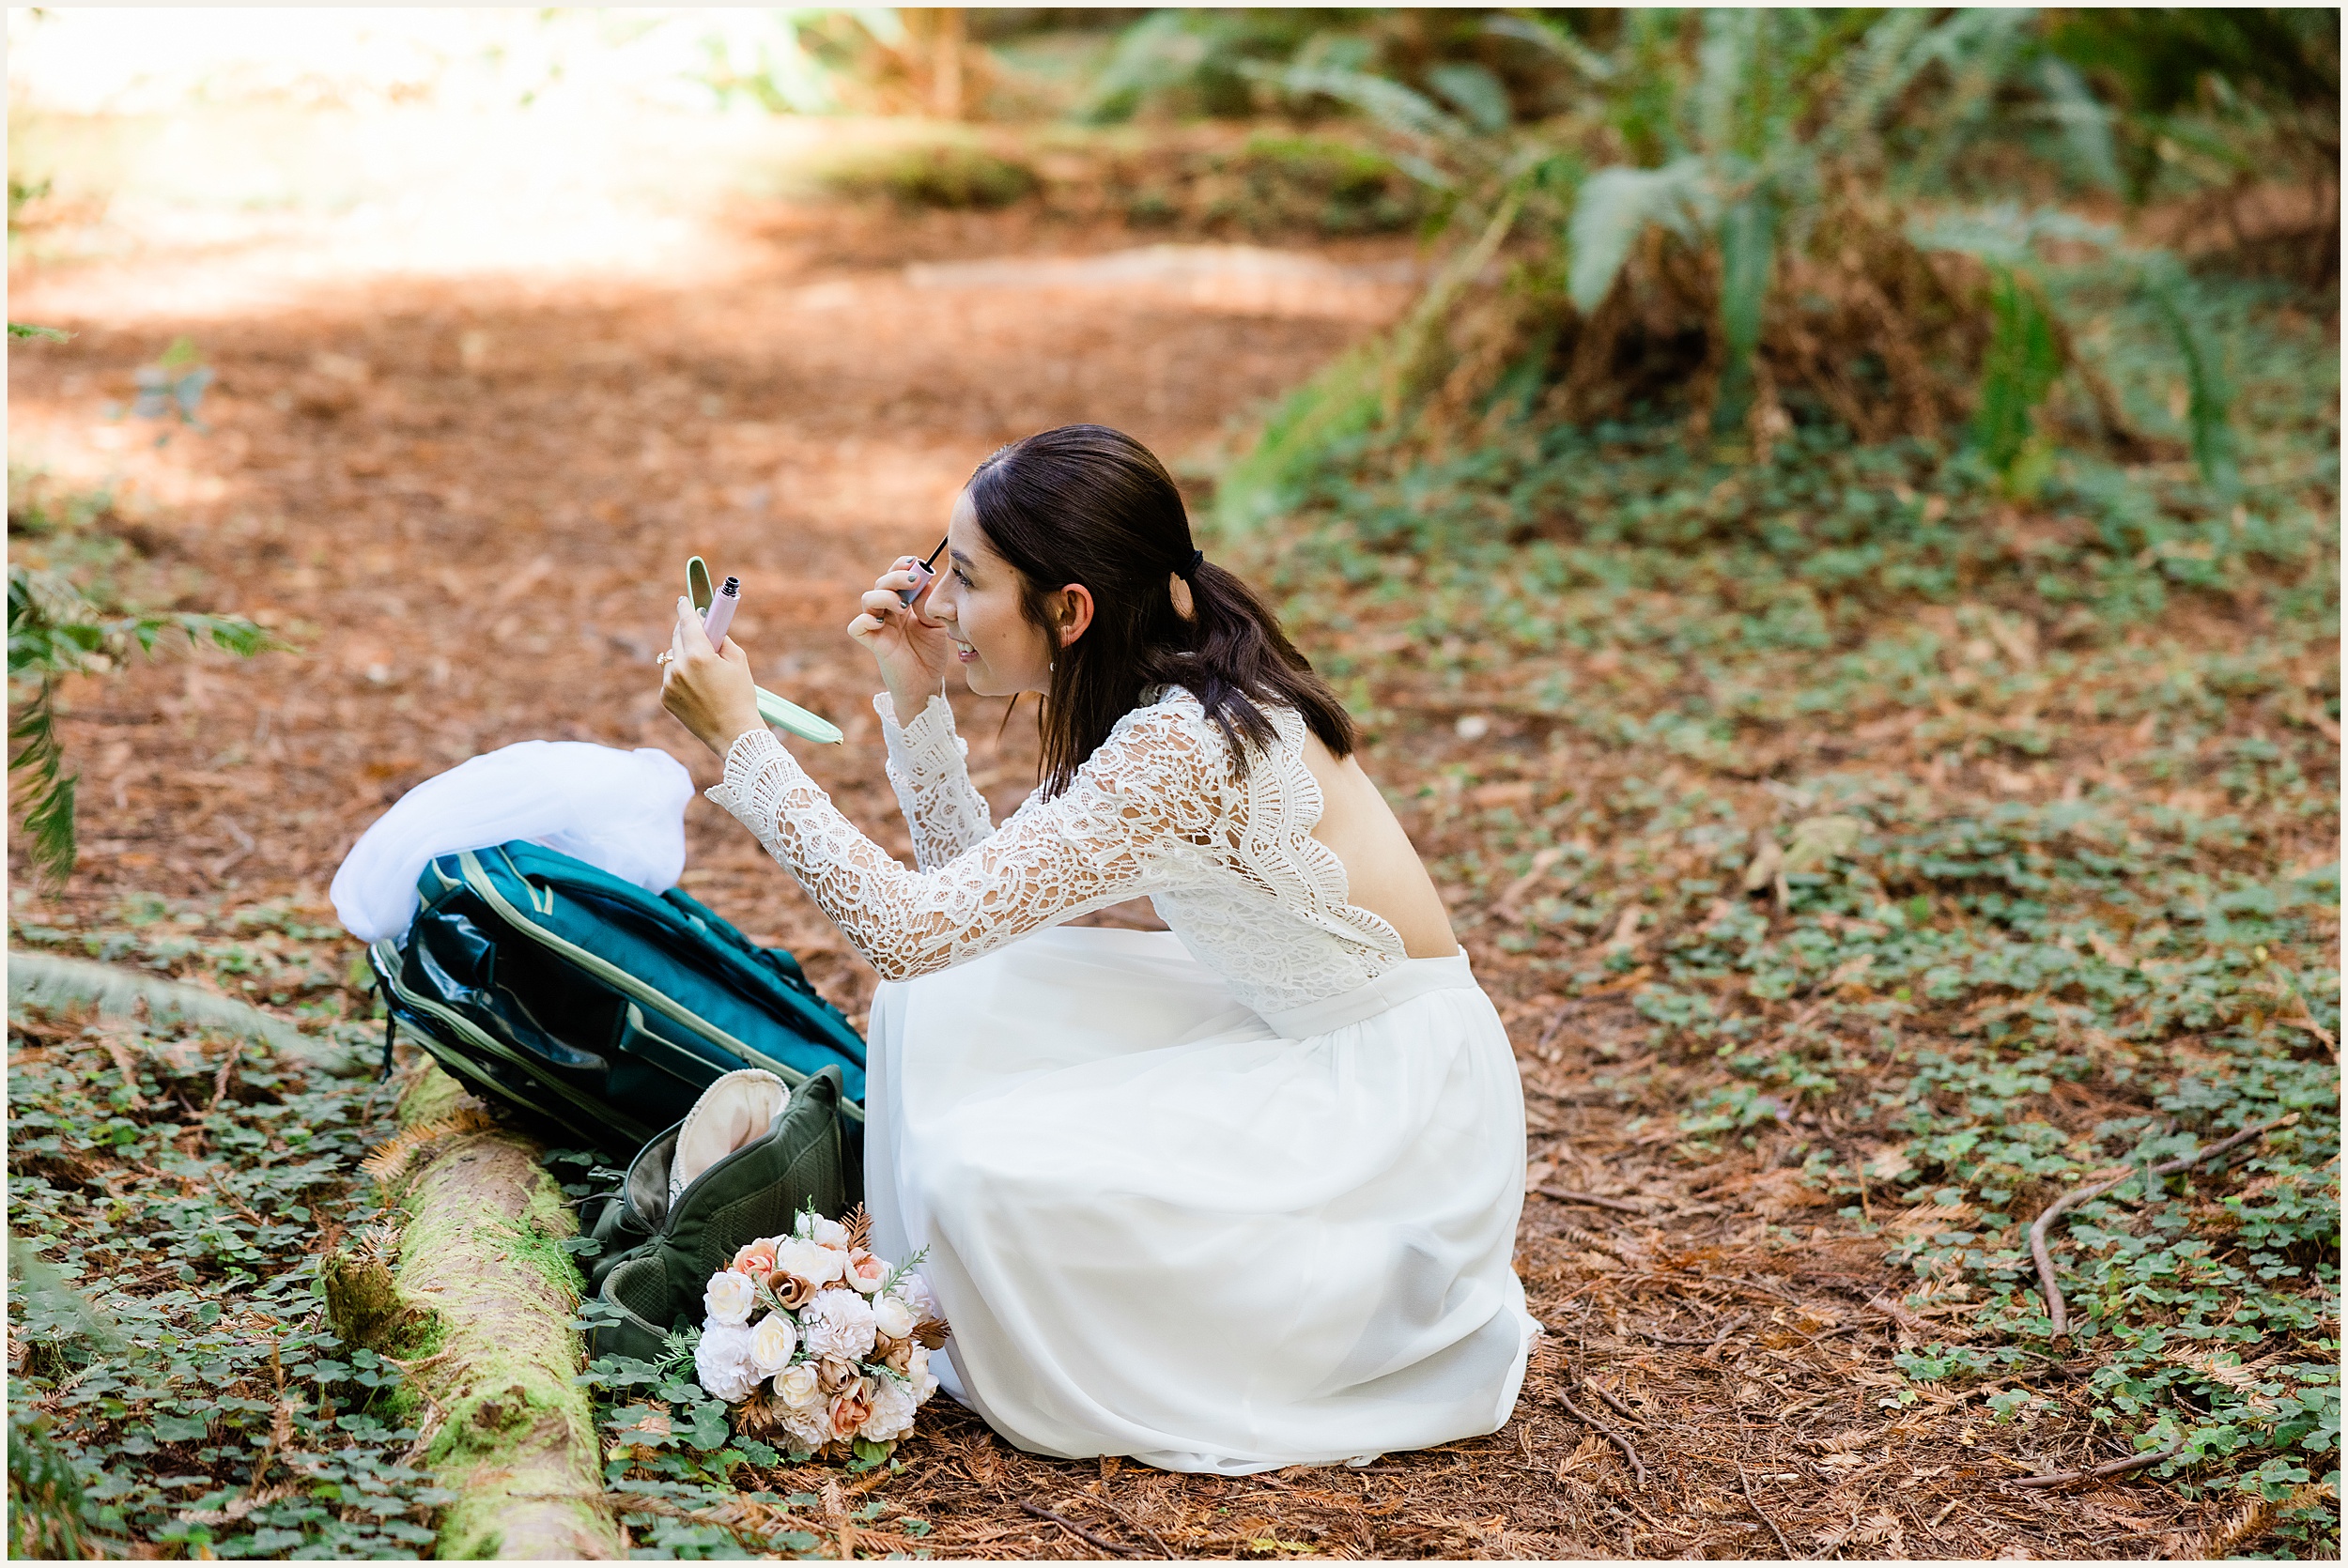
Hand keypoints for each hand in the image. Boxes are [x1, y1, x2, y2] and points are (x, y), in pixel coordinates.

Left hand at [661, 596, 763, 758]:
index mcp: (698, 655)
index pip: (687, 622)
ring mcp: (669, 683)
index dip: (686, 608)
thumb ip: (720, 639)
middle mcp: (679, 667)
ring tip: (704, 671)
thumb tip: (708, 627)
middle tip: (700, 633)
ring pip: (672, 657)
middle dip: (687, 632)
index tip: (683, 601)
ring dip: (684, 656)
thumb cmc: (741, 696)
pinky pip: (670, 676)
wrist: (733, 733)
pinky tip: (698, 688)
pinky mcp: (665, 697)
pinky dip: (680, 675)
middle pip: (677, 637)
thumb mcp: (738, 661)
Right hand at [848, 556, 950, 719]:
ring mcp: (879, 627)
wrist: (927, 685)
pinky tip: (881, 622)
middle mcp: (889, 612)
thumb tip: (922, 582)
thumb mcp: (937, 625)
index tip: (916, 564)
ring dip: (884, 596)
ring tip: (902, 606)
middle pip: (881, 583)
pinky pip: (856, 626)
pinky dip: (865, 620)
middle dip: (896, 577)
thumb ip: (928, 605)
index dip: (902, 566)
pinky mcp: (873, 644)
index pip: (896, 576)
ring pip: (868, 599)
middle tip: (913, 580)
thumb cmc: (931, 655)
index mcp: (904, 604)